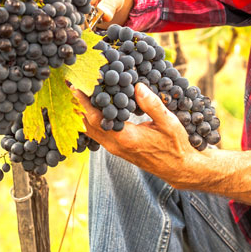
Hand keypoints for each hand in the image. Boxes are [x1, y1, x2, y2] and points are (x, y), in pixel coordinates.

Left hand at [74, 82, 204, 188]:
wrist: (179, 169)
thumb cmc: (176, 146)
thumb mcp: (169, 123)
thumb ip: (152, 105)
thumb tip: (137, 86)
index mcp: (126, 138)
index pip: (95, 118)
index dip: (82, 101)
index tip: (75, 84)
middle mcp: (115, 145)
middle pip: (86, 124)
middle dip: (77, 104)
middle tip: (71, 83)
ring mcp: (114, 149)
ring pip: (89, 129)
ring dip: (82, 111)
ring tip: (77, 91)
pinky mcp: (116, 148)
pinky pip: (96, 133)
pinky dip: (90, 119)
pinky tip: (91, 105)